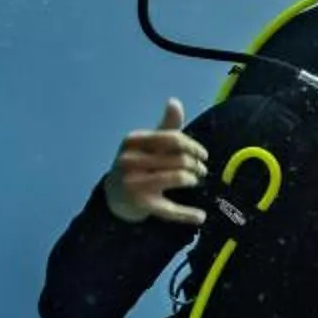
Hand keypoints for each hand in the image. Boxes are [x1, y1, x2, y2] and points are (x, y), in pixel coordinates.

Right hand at [104, 98, 208, 224]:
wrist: (114, 196)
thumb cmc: (137, 164)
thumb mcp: (148, 144)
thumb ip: (165, 127)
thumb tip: (174, 101)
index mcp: (133, 141)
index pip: (173, 138)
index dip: (194, 146)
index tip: (203, 155)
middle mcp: (130, 161)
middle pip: (179, 158)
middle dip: (196, 165)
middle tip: (201, 170)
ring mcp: (134, 183)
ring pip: (178, 178)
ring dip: (193, 180)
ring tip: (196, 181)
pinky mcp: (141, 204)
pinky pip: (170, 209)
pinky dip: (188, 214)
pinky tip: (200, 216)